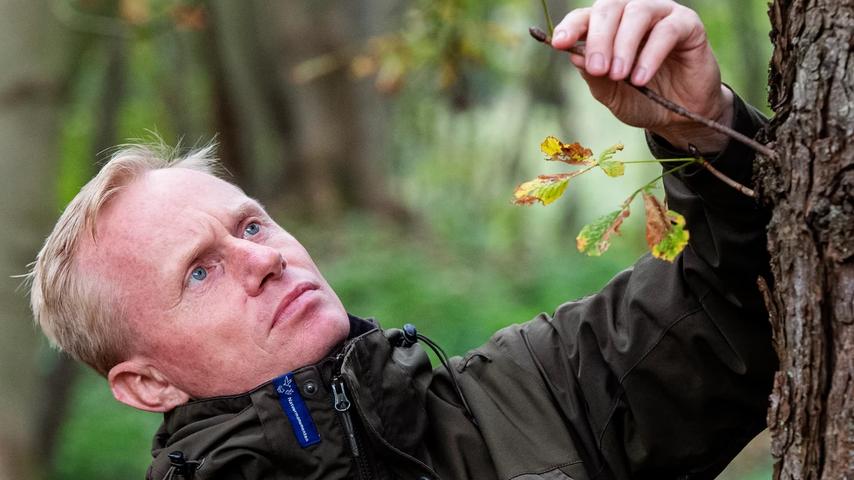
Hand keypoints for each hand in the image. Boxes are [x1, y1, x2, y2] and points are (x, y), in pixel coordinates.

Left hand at [551, 0, 733, 151]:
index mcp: (608, 26)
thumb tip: (575, 56)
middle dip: (599, 38)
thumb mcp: (611, 93)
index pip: (584, 16)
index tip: (559, 44)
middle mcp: (632, 12)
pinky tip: (640, 78)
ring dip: (624, 45)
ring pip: (637, 12)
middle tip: (598, 69)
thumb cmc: (641, 100)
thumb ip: (594, 76)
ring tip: (620, 75)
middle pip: (609, 7)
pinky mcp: (687, 24)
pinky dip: (650, 55)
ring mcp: (660, 14)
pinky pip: (666, 30)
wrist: (678, 117)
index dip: (571, 26)